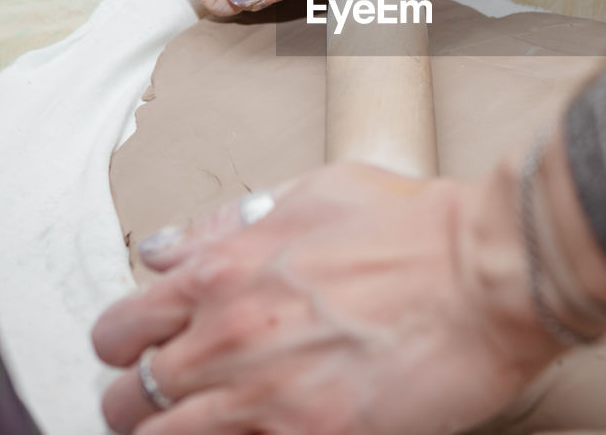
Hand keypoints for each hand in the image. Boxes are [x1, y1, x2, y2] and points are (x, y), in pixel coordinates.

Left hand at [92, 162, 562, 434]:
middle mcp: (225, 336)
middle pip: (126, 399)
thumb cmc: (414, 228)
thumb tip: (167, 249)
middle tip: (171, 405)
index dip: (122, 349)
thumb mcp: (312, 194)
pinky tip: (265, 431)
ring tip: (209, 427)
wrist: (486, 272)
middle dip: (138, 404)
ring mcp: (262, 394)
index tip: (143, 356)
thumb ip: (229, 225)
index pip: (119, 328)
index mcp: (220, 271)